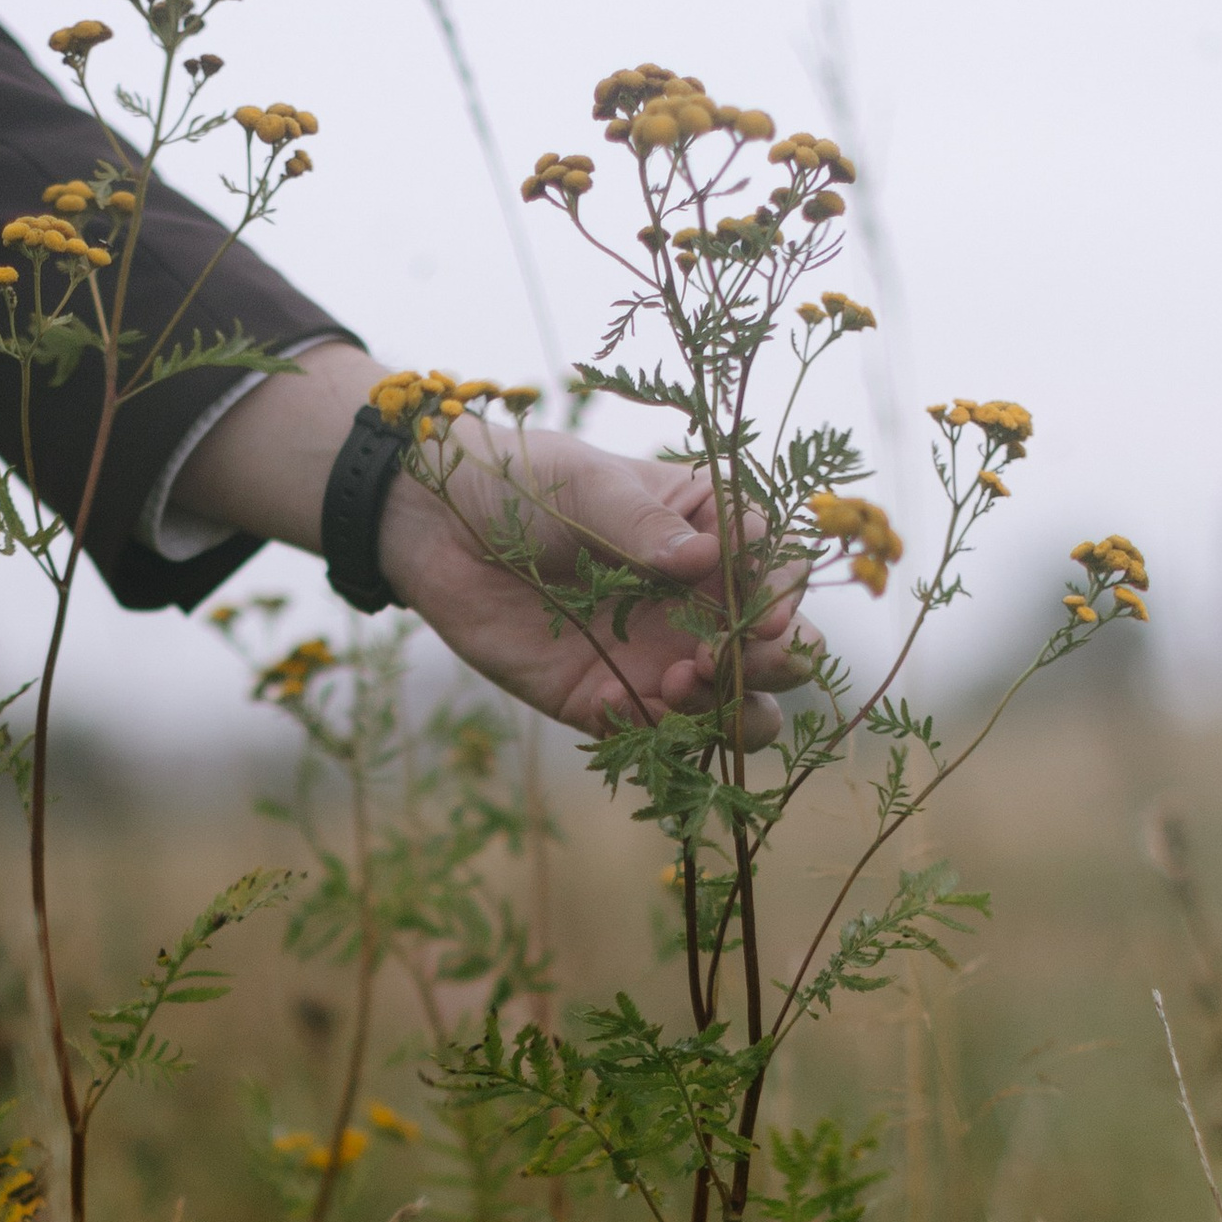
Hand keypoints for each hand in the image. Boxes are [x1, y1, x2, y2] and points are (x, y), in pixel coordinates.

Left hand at [375, 416, 811, 742]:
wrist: (439, 527)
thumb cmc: (526, 483)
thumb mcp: (590, 485)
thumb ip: (645, 525)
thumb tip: (706, 560)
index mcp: (713, 536)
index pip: (781, 571)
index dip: (782, 598)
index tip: (757, 615)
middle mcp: (700, 603)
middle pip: (780, 650)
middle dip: (773, 664)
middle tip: (721, 658)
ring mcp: (662, 657)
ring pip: (739, 709)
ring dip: (729, 712)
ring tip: (675, 685)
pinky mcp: (611, 702)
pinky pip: (658, 738)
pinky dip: (651, 735)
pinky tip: (606, 702)